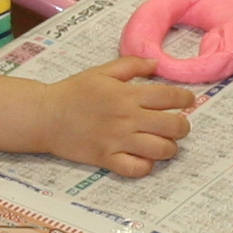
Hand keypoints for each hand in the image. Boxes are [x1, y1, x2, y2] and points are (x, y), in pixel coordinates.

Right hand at [40, 59, 194, 176]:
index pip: (170, 97)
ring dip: (168, 147)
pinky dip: (145, 166)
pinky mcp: (106, 159)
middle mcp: (127, 118)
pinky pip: (137, 169)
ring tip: (164, 143)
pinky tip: (143, 159)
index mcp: (127, 94)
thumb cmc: (73, 92)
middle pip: (173, 126)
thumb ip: (131, 65)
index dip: (186, 99)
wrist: (45, 115)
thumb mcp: (102, 71)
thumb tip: (155, 64)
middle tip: (178, 125)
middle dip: (183, 126)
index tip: (187, 101)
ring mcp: (117, 140)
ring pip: (161, 149)